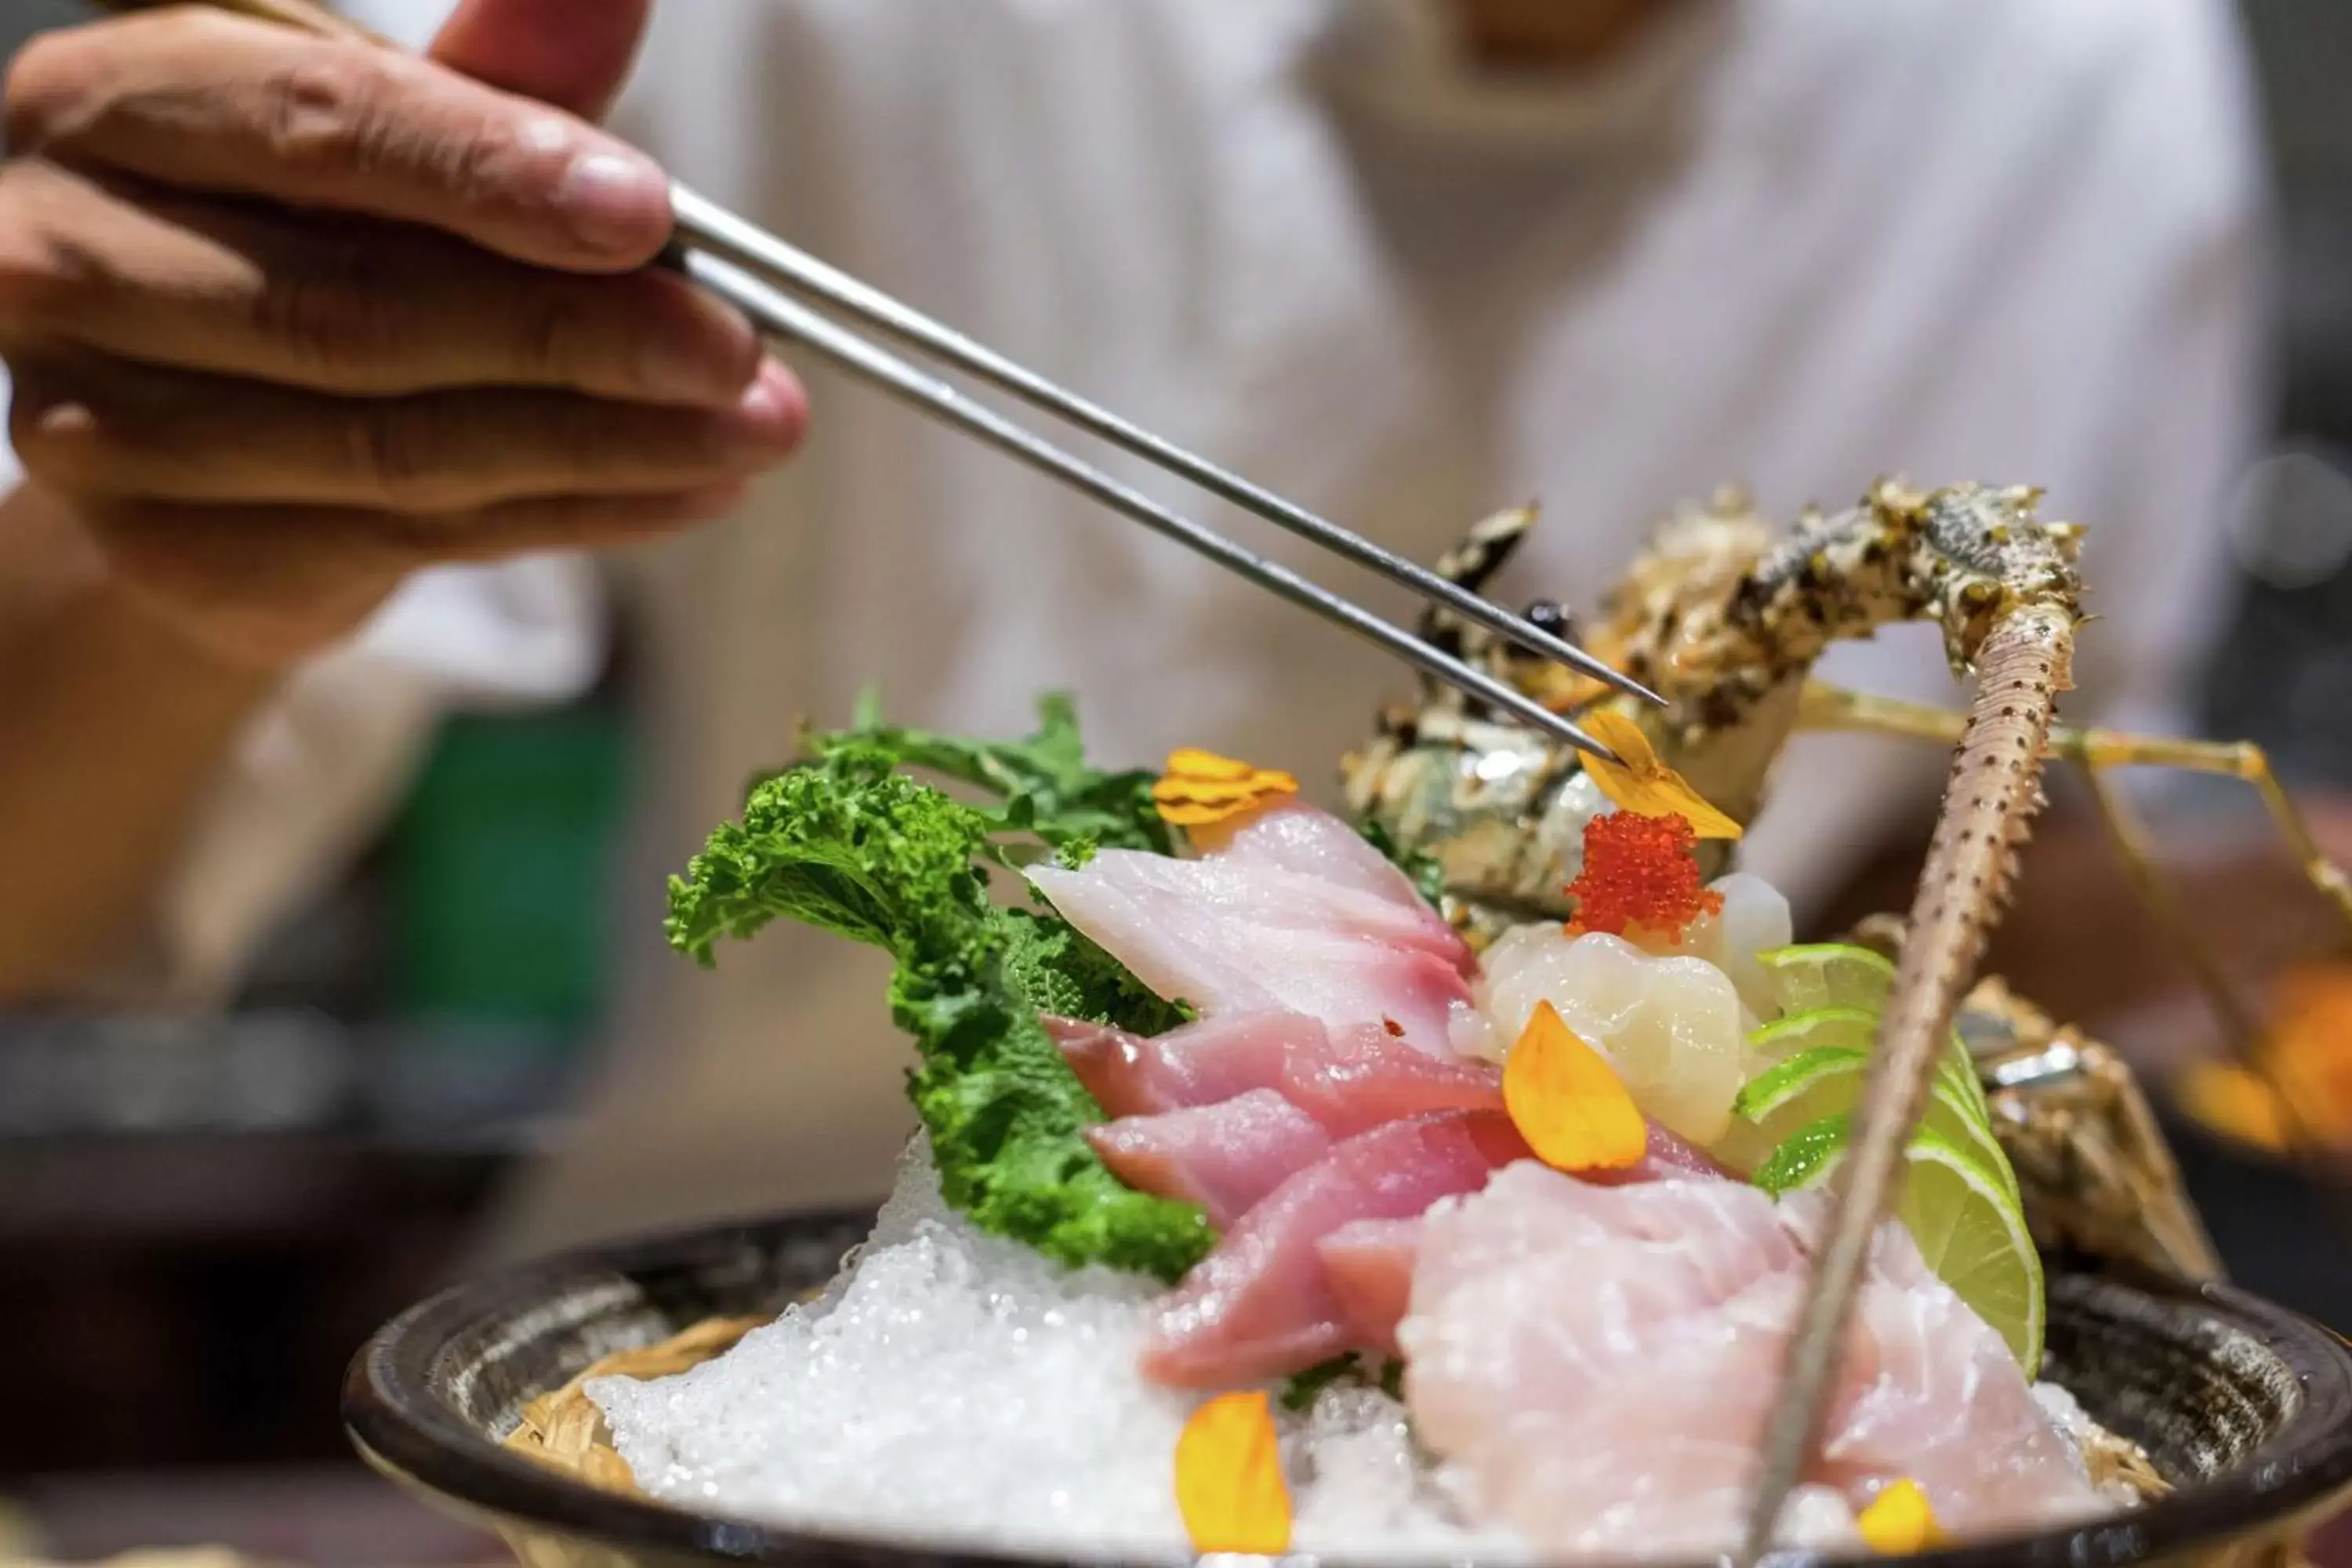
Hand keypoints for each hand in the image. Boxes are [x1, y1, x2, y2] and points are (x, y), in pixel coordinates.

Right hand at [0, 4, 804, 667]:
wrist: (187, 420)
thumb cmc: (301, 234)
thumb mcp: (383, 136)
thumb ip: (494, 82)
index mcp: (117, 109)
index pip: (321, 134)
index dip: (494, 175)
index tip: (649, 216)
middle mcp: (72, 261)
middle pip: (365, 311)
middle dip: (583, 335)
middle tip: (742, 352)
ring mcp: (105, 427)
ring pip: (399, 448)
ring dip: (609, 445)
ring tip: (754, 429)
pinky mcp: (177, 555)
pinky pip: (414, 540)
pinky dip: (577, 514)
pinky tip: (688, 488)